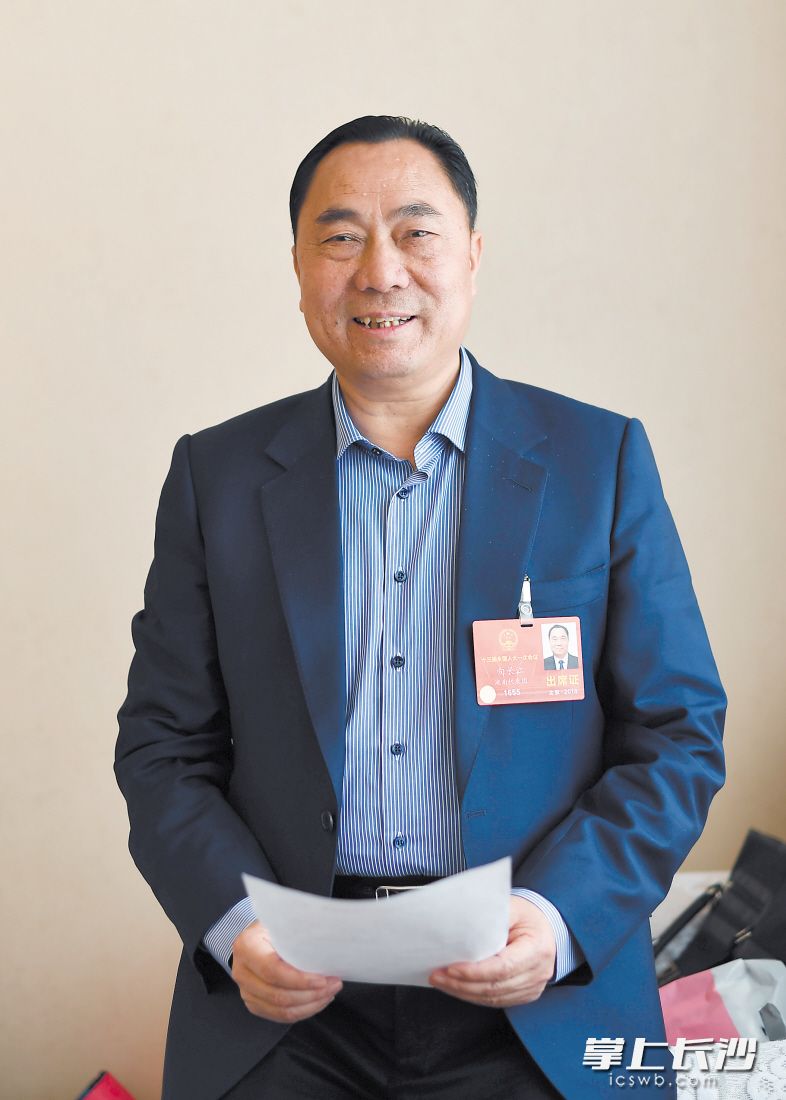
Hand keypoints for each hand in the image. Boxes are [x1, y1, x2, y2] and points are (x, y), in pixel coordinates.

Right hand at [231, 920, 342, 1021]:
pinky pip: (280, 1015)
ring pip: (281, 1010)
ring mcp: (246, 991)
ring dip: (310, 1005)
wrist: (254, 935)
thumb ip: (297, 932)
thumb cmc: (272, 926)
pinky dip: (302, 1011)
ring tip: (329, 993)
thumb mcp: (282, 922)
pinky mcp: (254, 1003)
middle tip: (333, 984)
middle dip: (311, 994)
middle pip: (278, 995)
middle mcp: (242, 972)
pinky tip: (317, 1000)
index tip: (322, 980)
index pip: (273, 970)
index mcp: (247, 946)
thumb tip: (326, 942)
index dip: (299, 979)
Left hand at [428, 896, 555, 1006]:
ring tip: (441, 981)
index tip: (451, 968)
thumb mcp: (513, 907)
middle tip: (437, 975)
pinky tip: (458, 988)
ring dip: (464, 992)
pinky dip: (474, 996)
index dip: (475, 971)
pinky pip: (497, 1001)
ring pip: (493, 998)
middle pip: (495, 987)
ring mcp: (533, 987)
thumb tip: (460, 924)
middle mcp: (538, 973)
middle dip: (462, 984)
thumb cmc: (528, 916)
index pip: (502, 968)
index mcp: (537, 949)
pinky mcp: (525, 994)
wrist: (548, 927)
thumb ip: (490, 916)